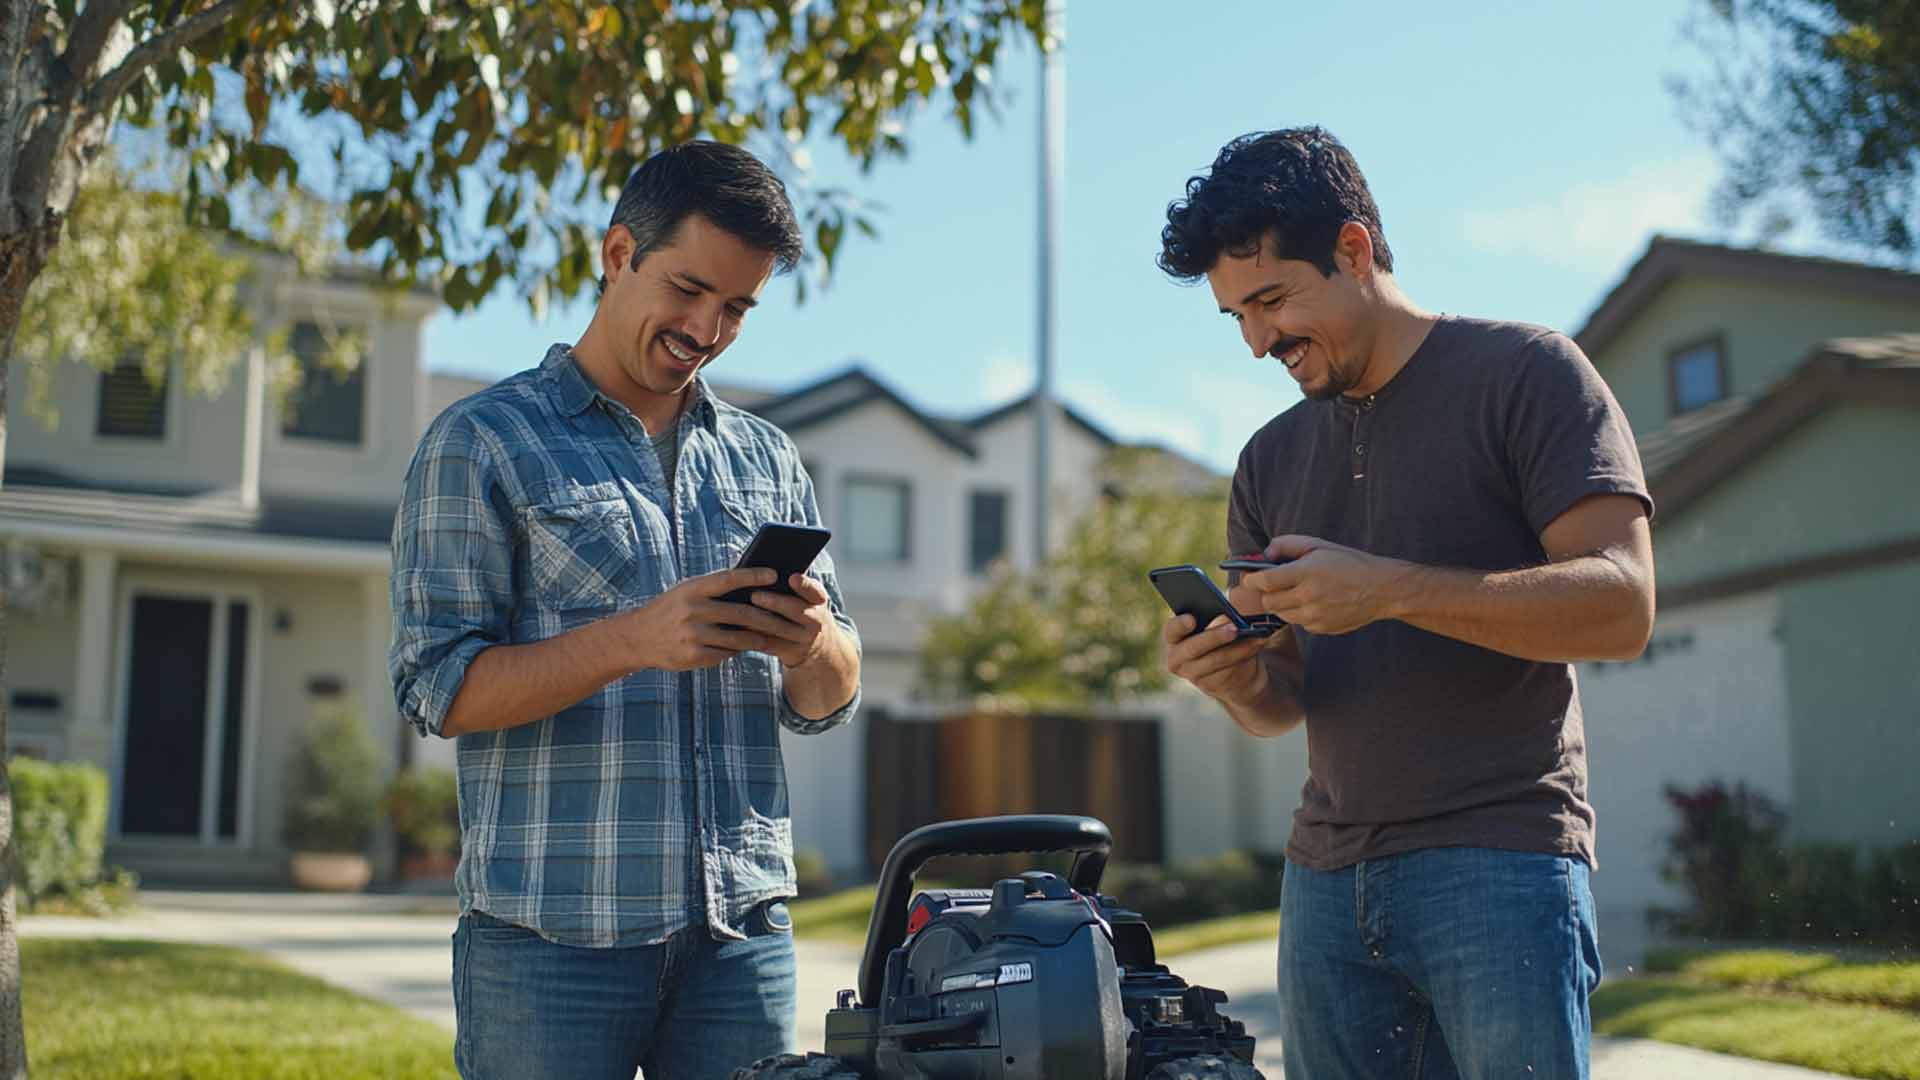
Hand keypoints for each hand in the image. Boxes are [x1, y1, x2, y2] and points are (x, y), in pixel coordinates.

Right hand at [625, 566, 779, 671]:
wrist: (637, 638)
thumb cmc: (670, 610)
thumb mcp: (685, 592)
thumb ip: (713, 590)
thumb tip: (752, 588)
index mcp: (692, 589)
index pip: (728, 578)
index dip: (753, 576)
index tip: (774, 574)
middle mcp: (693, 610)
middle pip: (741, 613)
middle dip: (766, 617)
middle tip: (783, 617)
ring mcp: (693, 635)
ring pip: (737, 638)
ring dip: (756, 638)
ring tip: (767, 637)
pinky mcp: (693, 656)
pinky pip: (725, 654)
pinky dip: (735, 651)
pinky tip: (742, 648)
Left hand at [729, 573, 837, 668]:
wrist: (819, 646)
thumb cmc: (802, 611)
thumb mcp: (806, 598)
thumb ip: (790, 587)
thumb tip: (760, 575)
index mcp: (818, 600)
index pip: (814, 590)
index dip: (804, 585)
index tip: (792, 578)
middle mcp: (816, 619)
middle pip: (796, 610)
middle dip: (775, 602)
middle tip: (755, 595)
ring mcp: (805, 638)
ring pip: (781, 629)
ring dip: (761, 621)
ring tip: (743, 613)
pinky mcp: (792, 652)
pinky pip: (771, 644)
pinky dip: (754, 637)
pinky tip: (740, 629)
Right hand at [1162, 611, 1270, 708]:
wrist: (1232, 670)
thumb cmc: (1220, 637)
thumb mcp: (1214, 624)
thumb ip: (1214, 618)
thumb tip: (1226, 617)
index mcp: (1174, 636)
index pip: (1172, 630)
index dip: (1179, 625)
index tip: (1192, 619)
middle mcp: (1177, 658)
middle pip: (1193, 648)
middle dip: (1214, 637)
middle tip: (1234, 628)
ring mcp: (1192, 675)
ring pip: (1215, 660)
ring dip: (1238, 648)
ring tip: (1256, 637)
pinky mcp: (1210, 685)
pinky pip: (1228, 670)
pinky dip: (1244, 656)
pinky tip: (1257, 645)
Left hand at [1239, 534, 1411, 634]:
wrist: (1381, 589)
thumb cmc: (1349, 563)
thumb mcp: (1319, 545)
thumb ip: (1287, 545)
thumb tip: (1265, 555)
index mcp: (1306, 573)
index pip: (1265, 581)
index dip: (1252, 580)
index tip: (1249, 578)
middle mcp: (1308, 596)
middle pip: (1268, 602)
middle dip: (1266, 593)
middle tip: (1274, 585)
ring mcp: (1315, 616)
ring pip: (1281, 615)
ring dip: (1282, 604)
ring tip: (1297, 592)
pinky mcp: (1321, 628)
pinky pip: (1299, 622)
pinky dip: (1300, 613)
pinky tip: (1315, 602)